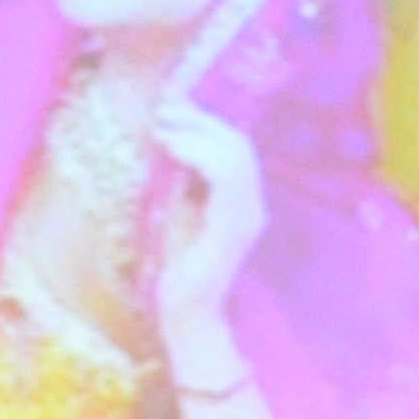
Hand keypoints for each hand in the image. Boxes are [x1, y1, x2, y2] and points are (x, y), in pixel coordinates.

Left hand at [149, 101, 271, 361]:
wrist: (187, 310)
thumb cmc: (180, 262)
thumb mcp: (182, 207)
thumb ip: (186, 176)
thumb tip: (173, 132)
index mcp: (245, 200)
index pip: (237, 146)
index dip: (205, 120)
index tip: (169, 108)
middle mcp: (255, 206)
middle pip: (239, 143)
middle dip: (200, 119)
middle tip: (164, 111)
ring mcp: (248, 217)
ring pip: (235, 154)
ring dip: (196, 131)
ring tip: (164, 126)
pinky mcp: (233, 227)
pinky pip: (224, 175)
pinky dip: (196, 152)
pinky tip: (170, 147)